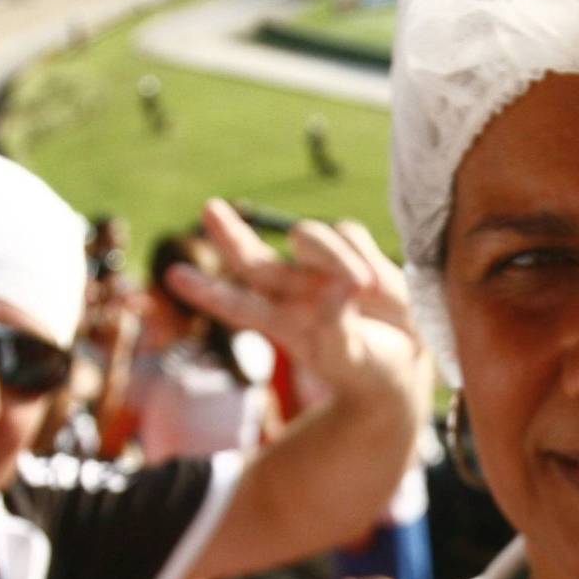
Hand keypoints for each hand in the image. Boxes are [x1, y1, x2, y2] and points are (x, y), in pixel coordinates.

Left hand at [170, 200, 419, 408]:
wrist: (405, 359)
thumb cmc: (367, 368)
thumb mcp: (351, 356)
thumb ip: (339, 324)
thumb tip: (341, 289)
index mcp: (284, 324)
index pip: (237, 304)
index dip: (207, 291)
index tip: (173, 277)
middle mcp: (294, 292)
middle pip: (252, 258)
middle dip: (230, 235)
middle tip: (209, 209)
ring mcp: (321, 269)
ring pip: (308, 236)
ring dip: (332, 254)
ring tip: (363, 288)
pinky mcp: (351, 251)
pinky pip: (348, 233)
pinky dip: (363, 252)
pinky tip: (379, 284)